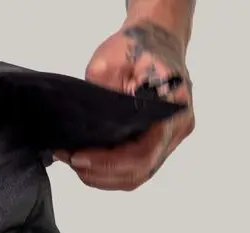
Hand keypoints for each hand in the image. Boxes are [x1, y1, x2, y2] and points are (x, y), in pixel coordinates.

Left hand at [63, 17, 194, 190]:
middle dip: (101, 173)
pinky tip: (89, 163)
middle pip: (140, 170)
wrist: (156, 38)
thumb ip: (102, 95)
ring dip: (104, 176)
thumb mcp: (112, 60)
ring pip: (137, 175)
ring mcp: (170, 138)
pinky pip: (136, 168)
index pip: (143, 152)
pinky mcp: (159, 143)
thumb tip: (84, 130)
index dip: (109, 162)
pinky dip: (111, 171)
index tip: (80, 157)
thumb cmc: (137, 45)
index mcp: (172, 105)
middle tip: (72, 160)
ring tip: (76, 163)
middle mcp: (177, 127)